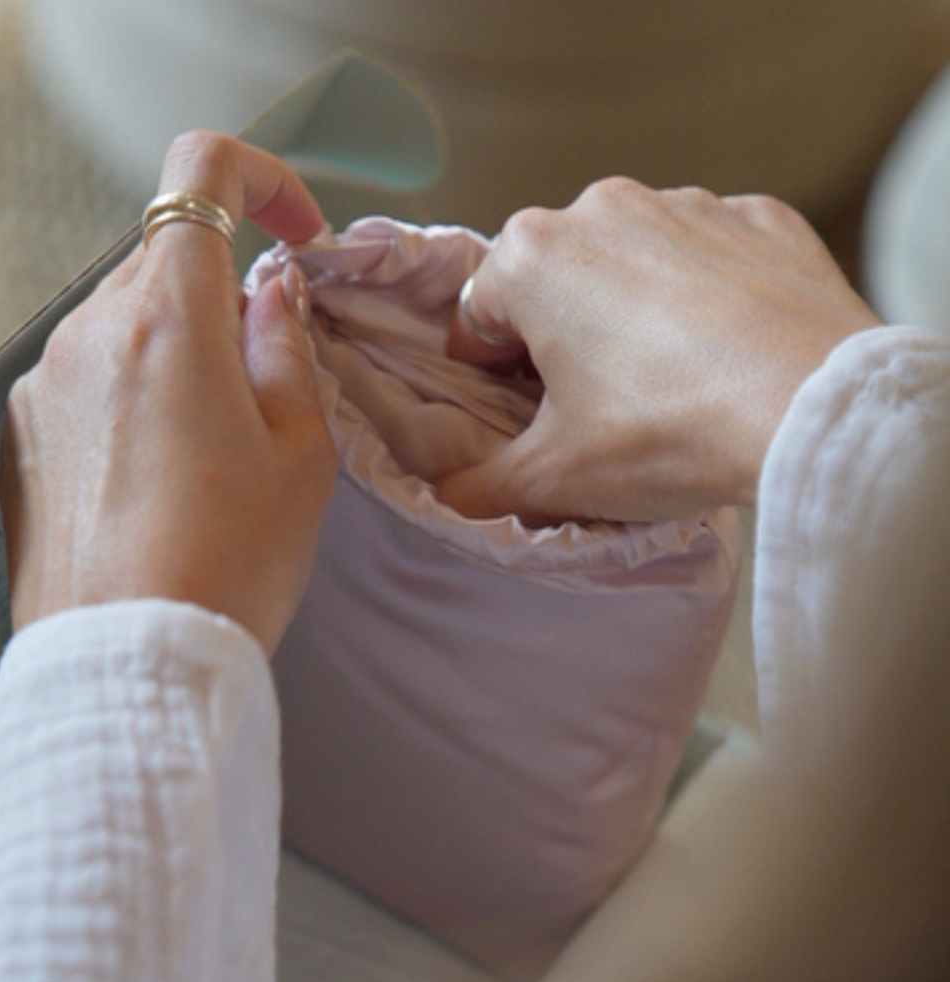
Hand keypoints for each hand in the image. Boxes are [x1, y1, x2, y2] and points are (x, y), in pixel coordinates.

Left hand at [0, 132, 335, 653]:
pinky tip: (161, 480)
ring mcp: (44, 384)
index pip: (201, 175)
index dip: (262, 180)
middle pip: (167, 263)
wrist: (132, 663)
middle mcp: (89, 333)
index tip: (295, 234)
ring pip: (127, 323)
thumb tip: (269, 288)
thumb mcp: (301, 452)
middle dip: (227, 299)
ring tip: (212, 454)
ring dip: (179, 353)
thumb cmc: (229, 563)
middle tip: (267, 387)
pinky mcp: (23, 434)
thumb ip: (286, 346)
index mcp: (167, 319)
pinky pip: (90, 378)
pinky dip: (133, 395)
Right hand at [440, 178, 881, 522]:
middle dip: (560, 339)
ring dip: (631, 314)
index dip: (489, 375)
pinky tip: (726, 353)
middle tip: (594, 409)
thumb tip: (446, 496)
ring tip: (667, 386)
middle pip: (554, 284)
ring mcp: (690, 205)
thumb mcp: (553, 478)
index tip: (520, 415)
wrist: (816, 413)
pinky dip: (707, 297)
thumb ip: (477, 487)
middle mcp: (604, 208)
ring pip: (632, 265)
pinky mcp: (762, 218)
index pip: (479, 318)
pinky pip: (711, 257)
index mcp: (534, 256)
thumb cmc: (668, 433)